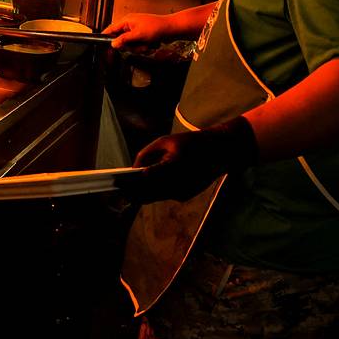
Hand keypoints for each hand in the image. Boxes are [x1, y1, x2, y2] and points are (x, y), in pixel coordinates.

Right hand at [104, 12, 171, 48]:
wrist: (171, 28)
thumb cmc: (156, 27)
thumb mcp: (138, 35)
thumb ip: (124, 39)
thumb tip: (113, 43)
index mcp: (127, 20)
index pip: (111, 29)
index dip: (107, 37)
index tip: (103, 44)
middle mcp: (130, 25)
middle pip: (121, 40)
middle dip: (130, 45)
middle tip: (137, 45)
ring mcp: (136, 30)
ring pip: (130, 44)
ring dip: (138, 47)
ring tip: (146, 44)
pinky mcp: (142, 35)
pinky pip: (137, 44)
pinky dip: (143, 46)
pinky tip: (149, 44)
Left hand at [115, 117, 256, 203]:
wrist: (220, 153)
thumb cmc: (191, 143)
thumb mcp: (166, 141)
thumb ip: (147, 154)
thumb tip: (133, 168)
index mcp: (174, 165)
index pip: (146, 178)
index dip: (131, 182)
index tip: (118, 183)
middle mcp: (178, 182)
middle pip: (148, 192)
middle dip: (132, 192)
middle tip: (118, 191)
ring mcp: (182, 191)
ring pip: (155, 196)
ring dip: (140, 194)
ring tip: (125, 191)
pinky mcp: (184, 196)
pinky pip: (164, 195)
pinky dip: (154, 192)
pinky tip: (143, 189)